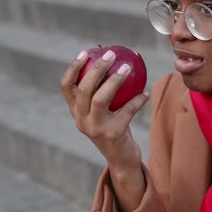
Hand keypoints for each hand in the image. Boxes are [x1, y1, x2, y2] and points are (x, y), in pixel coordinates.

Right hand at [60, 49, 149, 169]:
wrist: (121, 159)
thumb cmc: (114, 127)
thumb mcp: (104, 111)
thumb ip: (103, 90)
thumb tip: (114, 58)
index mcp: (76, 112)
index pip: (66, 86)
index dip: (73, 68)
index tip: (85, 52)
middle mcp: (81, 120)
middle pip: (84, 89)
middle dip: (96, 69)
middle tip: (111, 55)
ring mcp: (95, 129)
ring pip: (100, 99)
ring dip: (114, 80)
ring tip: (128, 67)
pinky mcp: (112, 135)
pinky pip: (126, 112)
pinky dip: (137, 100)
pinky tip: (145, 92)